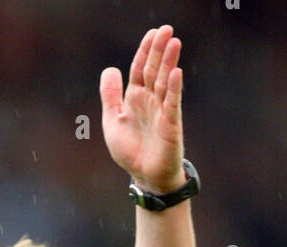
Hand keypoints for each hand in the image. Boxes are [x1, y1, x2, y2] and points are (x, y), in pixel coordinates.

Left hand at [99, 24, 184, 193]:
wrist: (145, 177)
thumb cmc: (131, 151)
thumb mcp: (112, 121)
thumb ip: (110, 96)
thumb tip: (111, 68)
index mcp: (135, 98)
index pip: (141, 68)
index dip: (145, 50)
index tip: (152, 33)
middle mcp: (150, 100)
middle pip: (154, 70)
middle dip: (159, 49)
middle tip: (166, 29)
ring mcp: (162, 111)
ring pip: (165, 82)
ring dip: (169, 62)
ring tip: (174, 42)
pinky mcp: (171, 124)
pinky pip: (172, 103)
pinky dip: (174, 88)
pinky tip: (176, 72)